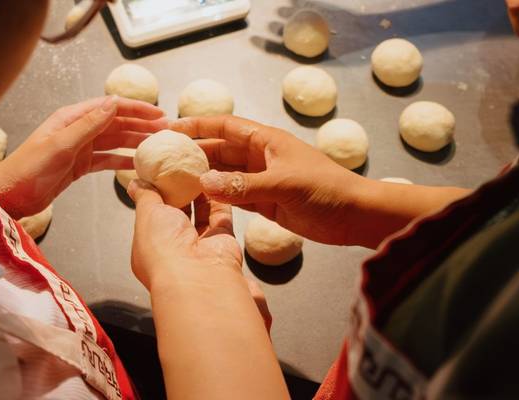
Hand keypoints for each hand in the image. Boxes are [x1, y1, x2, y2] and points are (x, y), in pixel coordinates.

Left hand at [0, 96, 166, 217]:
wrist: (9, 196)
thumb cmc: (28, 170)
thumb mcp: (61, 145)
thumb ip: (88, 125)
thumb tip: (113, 103)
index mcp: (71, 119)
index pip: (111, 107)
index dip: (136, 109)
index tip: (158, 113)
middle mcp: (77, 130)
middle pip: (116, 123)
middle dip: (141, 125)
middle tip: (166, 131)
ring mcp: (79, 148)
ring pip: (114, 141)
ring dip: (135, 142)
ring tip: (157, 146)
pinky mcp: (79, 166)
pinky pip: (106, 160)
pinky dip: (122, 161)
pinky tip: (137, 164)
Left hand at [128, 180, 242, 290]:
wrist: (197, 276)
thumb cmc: (163, 250)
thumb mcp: (146, 215)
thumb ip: (144, 197)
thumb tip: (135, 183)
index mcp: (151, 247)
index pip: (152, 217)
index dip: (156, 195)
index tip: (160, 173)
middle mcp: (175, 249)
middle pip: (178, 215)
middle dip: (180, 192)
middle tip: (181, 167)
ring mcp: (200, 246)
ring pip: (201, 215)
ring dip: (200, 193)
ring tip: (198, 169)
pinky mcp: (222, 241)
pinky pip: (221, 217)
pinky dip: (219, 199)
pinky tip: (215, 179)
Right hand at [171, 115, 361, 245]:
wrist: (354, 216)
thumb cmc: (324, 189)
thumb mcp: (282, 184)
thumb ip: (242, 185)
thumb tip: (203, 181)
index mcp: (265, 140)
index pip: (224, 126)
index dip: (197, 125)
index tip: (170, 128)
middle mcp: (259, 157)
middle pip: (219, 150)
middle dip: (193, 152)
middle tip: (164, 159)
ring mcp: (261, 180)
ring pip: (224, 174)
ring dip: (202, 176)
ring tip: (173, 180)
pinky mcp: (264, 202)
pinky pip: (233, 196)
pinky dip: (216, 197)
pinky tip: (197, 199)